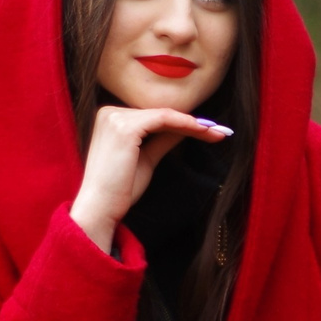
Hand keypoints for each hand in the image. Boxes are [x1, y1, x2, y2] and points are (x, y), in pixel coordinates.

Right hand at [71, 104, 231, 246]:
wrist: (100, 208)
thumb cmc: (119, 190)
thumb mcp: (146, 159)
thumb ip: (162, 141)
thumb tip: (184, 129)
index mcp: (110, 118)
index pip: (153, 116)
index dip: (182, 122)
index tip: (208, 130)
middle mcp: (109, 112)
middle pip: (160, 113)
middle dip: (192, 122)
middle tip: (220, 130)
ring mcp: (115, 117)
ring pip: (165, 115)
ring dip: (194, 123)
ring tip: (217, 133)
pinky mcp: (125, 127)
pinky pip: (164, 119)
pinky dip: (186, 124)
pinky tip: (204, 131)